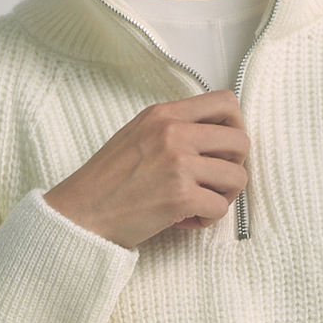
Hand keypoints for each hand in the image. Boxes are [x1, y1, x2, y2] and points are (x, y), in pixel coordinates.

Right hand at [44, 94, 248, 247]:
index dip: (236, 127)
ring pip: (237, 177)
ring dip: (223, 196)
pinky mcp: (180, 196)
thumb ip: (174, 128)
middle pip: (241, 141)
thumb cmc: (107, 181)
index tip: (223, 148)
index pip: (226, 103)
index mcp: (164, 114)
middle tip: (212, 181)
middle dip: (234, 166)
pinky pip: (221, 209)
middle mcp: (174, 133)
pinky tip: (185, 219)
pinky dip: (207, 219)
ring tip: (198, 202)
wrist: (81, 213)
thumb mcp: (138, 134)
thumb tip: (214, 136)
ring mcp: (178, 164)